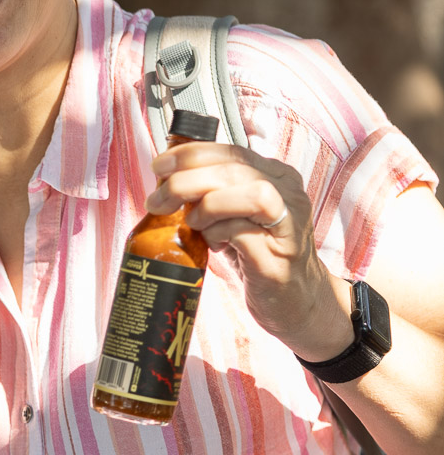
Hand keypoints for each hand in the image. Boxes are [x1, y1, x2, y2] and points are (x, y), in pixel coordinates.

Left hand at [147, 142, 352, 359]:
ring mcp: (289, 224)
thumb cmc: (258, 257)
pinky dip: (218, 233)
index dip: (190, 154)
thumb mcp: (234, 217)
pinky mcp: (280, 256)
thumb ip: (212, 195)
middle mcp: (288, 194)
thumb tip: (165, 179)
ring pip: (251, 194)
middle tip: (158, 200)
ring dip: (208, 205)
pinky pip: (246, 232)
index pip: (231, 151)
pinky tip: (211, 244)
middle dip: (186, 180)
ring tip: (191, 224)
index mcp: (276, 176)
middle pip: (235, 169)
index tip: (159, 166)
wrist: (297, 302)